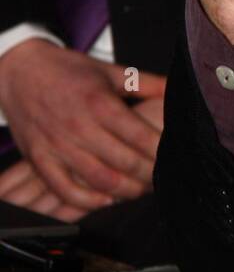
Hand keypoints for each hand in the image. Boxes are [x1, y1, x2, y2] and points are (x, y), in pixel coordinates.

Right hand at [0, 39, 165, 208]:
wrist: (19, 70)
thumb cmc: (66, 70)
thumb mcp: (109, 71)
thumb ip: (146, 83)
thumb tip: (176, 88)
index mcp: (100, 103)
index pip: (141, 137)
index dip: (161, 152)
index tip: (174, 157)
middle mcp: (80, 127)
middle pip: (125, 163)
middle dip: (150, 175)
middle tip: (162, 178)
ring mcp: (59, 146)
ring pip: (100, 180)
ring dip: (126, 191)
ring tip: (140, 189)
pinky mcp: (41, 159)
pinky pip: (65, 190)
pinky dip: (88, 201)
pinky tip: (106, 199)